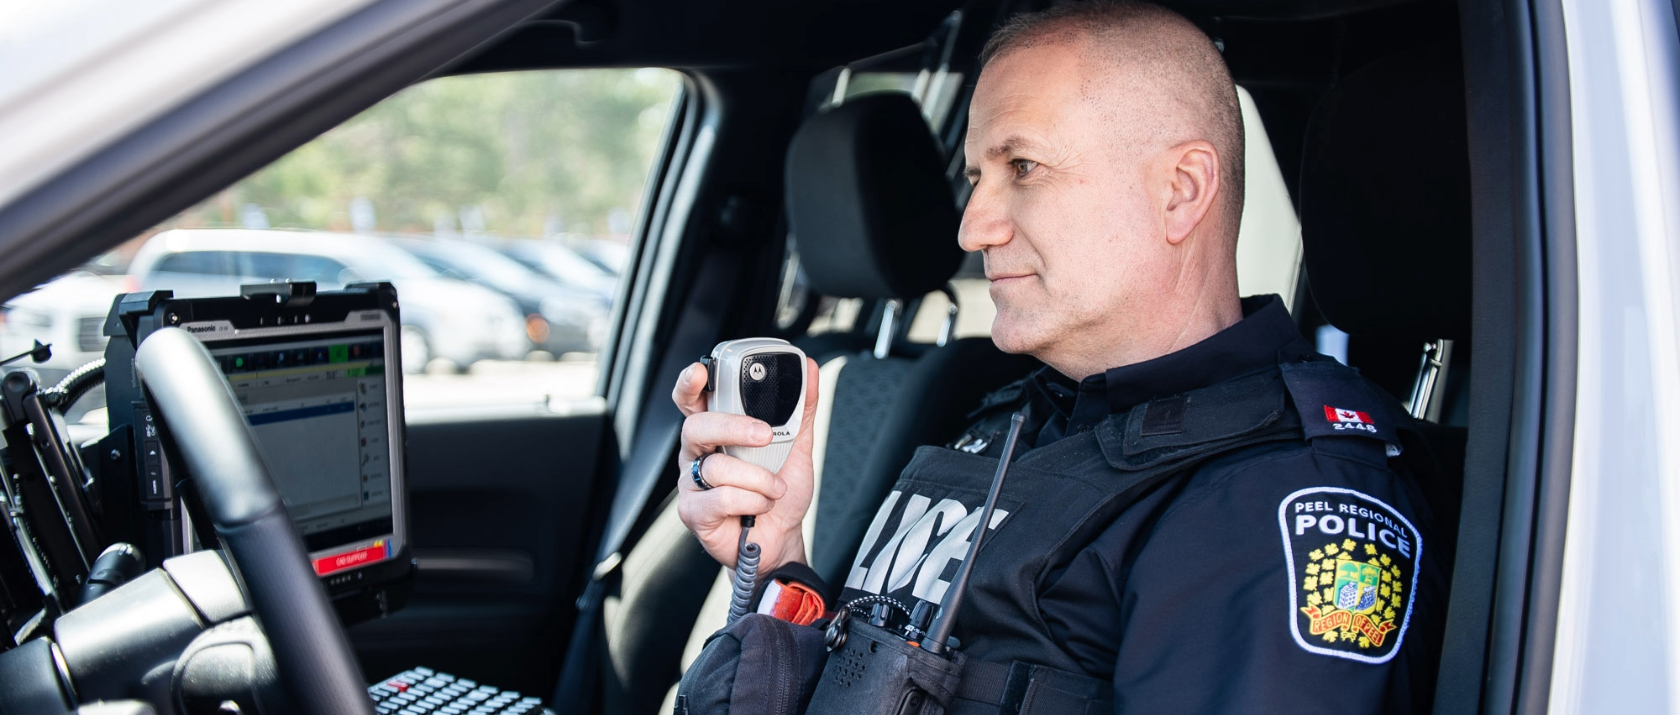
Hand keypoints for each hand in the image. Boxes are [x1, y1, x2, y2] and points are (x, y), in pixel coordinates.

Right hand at [672, 358, 818, 571]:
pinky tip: (759, 506)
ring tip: (775, 488)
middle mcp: (698, 453)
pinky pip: (720, 498)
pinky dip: (750, 501)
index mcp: (717, 432)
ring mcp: (692, 483)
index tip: (699, 371)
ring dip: (757, 478)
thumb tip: (810, 370)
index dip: (690, 384)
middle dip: (732, 428)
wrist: (782, 538)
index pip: (694, 400)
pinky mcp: (694, 512)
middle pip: (696, 427)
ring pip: (715, 467)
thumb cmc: (779, 492)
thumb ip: (801, 408)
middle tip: (765, 436)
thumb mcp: (797, 445)